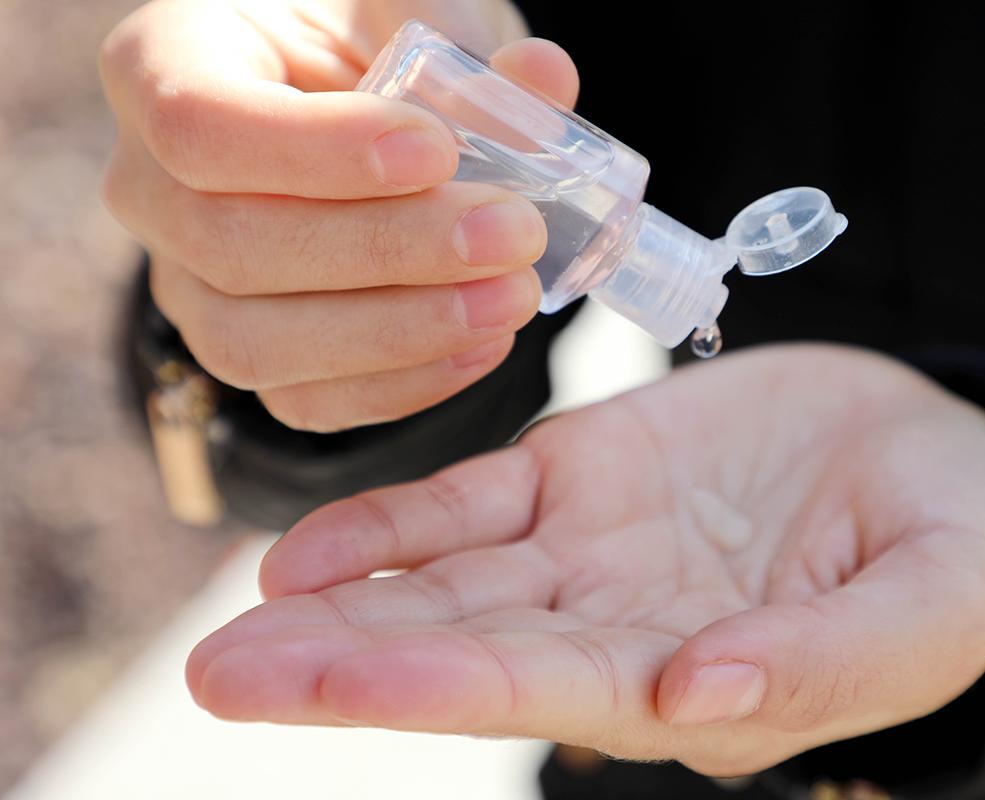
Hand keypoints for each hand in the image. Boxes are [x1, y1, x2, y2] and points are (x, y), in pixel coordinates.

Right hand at [99, 0, 578, 430]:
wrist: (354, 125)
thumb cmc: (364, 51)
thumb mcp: (405, 15)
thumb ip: (462, 44)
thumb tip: (544, 79)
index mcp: (164, 68)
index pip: (200, 124)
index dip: (316, 152)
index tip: (437, 152)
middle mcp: (151, 188)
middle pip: (233, 244)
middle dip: (388, 250)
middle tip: (511, 234)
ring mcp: (189, 285)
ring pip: (255, 344)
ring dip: (399, 332)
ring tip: (510, 300)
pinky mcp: (247, 352)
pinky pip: (302, 400)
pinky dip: (400, 385)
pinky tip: (483, 346)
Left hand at [187, 345, 984, 775]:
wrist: (931, 451)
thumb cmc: (949, 548)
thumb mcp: (925, 610)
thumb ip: (821, 662)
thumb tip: (695, 703)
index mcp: (694, 679)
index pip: (549, 693)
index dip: (439, 689)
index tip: (327, 686)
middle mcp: (617, 627)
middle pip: (466, 650)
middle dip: (346, 667)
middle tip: (219, 678)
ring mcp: (589, 549)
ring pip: (449, 581)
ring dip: (344, 601)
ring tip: (235, 628)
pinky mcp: (582, 471)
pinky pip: (474, 501)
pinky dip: (398, 521)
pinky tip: (310, 549)